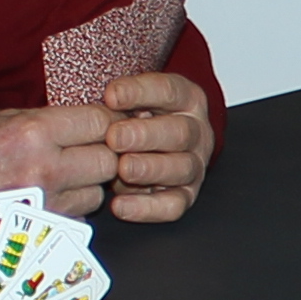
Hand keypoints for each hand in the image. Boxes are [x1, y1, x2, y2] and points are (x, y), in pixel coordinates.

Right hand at [0, 100, 118, 219]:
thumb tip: (82, 117)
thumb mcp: (1, 121)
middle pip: (108, 160)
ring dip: (87, 186)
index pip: (99, 121)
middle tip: (88, 152)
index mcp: (35, 133)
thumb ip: (46, 119)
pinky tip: (52, 201)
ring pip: (97, 193)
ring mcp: (48, 205)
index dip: (106, 121)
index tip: (103, 123)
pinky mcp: (45, 231)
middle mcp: (46, 169)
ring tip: (63, 179)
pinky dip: (72, 212)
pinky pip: (79, 219)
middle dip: (103, 154)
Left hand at [99, 70, 215, 222]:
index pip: (168, 91)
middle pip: (179, 132)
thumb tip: (105, 98)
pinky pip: (173, 205)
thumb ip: (121, 98)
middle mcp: (195, 132)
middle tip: (115, 138)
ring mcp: (193, 165)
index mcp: (187, 100)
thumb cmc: (136, 117)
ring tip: (122, 169)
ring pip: (180, 168)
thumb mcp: (132, 97)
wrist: (150, 143)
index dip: (140, 92)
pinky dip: (147, 208)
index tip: (111, 96)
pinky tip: (120, 204)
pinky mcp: (186, 195)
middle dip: (144, 135)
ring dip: (149, 169)